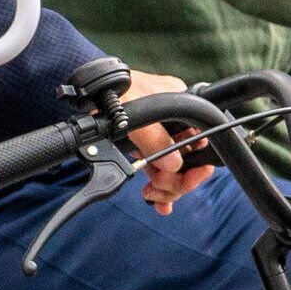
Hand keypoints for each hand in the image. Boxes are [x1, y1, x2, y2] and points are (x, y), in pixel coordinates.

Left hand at [119, 69, 212, 212]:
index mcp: (181, 106)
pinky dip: (159, 186)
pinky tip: (156, 199)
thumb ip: (156, 139)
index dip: (196, 165)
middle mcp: (175, 122)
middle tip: (159, 187)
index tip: (185, 179)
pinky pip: (159, 169)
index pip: (200, 143)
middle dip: (177, 180)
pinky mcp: (146, 146)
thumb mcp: (136, 112)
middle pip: (188, 160)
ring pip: (174, 169)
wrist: (90, 90)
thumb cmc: (114, 90)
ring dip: (167, 187)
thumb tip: (174, 165)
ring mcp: (161, 136)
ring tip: (152, 194)